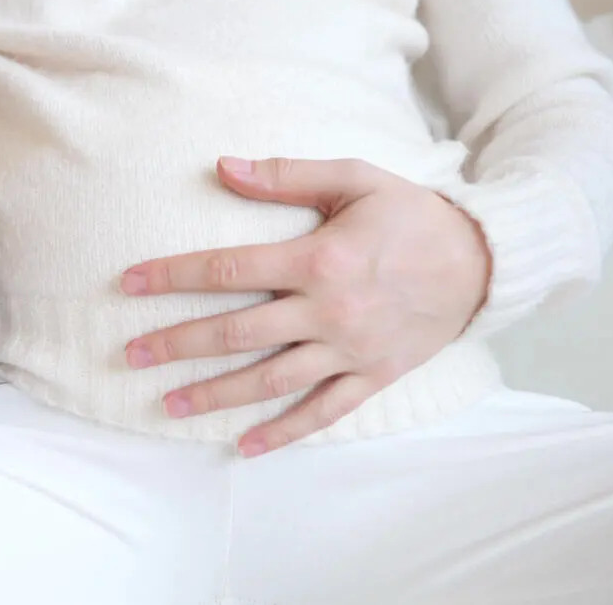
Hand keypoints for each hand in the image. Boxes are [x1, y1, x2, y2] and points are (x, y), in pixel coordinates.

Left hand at [120, 157, 491, 456]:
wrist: (483, 260)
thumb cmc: (411, 214)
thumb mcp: (354, 178)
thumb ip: (286, 176)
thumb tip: (222, 167)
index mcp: (319, 259)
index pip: (228, 270)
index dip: (173, 276)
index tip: (129, 285)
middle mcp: (329, 311)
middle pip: (237, 333)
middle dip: (178, 344)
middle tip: (131, 354)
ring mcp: (350, 350)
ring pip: (270, 380)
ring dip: (216, 394)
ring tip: (168, 404)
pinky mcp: (373, 376)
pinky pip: (323, 412)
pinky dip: (284, 432)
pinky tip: (244, 446)